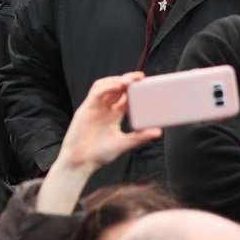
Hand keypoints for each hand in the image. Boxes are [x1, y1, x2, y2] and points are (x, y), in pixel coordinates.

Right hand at [36, 72, 161, 215]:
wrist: (81, 162)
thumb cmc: (99, 155)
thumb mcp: (123, 143)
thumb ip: (139, 137)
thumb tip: (158, 132)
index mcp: (113, 116)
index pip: (124, 97)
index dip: (134, 90)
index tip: (146, 84)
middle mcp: (104, 109)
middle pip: (115, 88)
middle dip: (127, 80)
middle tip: (140, 77)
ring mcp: (94, 107)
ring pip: (104, 86)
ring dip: (116, 81)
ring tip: (129, 80)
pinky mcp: (86, 109)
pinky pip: (96, 93)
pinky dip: (107, 87)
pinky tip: (117, 86)